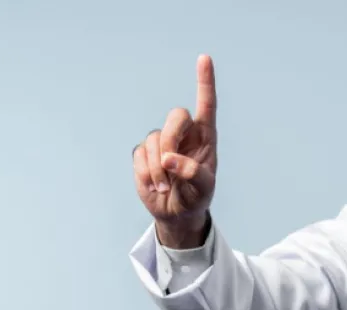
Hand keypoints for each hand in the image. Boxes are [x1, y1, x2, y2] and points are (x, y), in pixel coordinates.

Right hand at [133, 54, 217, 247]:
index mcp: (205, 137)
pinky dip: (146, 172)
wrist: (177, 213)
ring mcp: (163, 142)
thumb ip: (193, 173)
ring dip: (158, 168)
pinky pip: (140, 154)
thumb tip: (170, 159)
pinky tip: (155, 186)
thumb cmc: (197, 197)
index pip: (206, 104)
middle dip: (171, 140)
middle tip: (170, 165)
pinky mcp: (144, 153)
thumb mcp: (204, 189)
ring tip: (166, 188)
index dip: (205, 82)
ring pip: (154, 139)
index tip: (204, 58)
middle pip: (175, 117)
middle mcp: (184, 134)